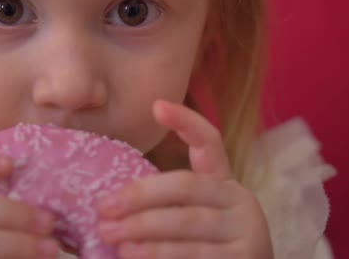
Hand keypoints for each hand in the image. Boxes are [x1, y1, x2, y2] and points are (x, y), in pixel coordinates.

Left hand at [96, 100, 272, 258]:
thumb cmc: (206, 246)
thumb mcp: (191, 216)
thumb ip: (164, 204)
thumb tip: (109, 201)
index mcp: (223, 182)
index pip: (210, 142)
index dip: (186, 121)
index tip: (157, 106)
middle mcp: (239, 200)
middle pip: (186, 185)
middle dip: (139, 195)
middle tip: (103, 208)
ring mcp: (245, 231)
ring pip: (187, 222)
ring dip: (143, 229)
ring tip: (111, 235)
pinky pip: (195, 255)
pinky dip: (160, 256)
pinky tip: (134, 257)